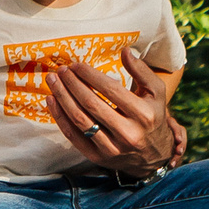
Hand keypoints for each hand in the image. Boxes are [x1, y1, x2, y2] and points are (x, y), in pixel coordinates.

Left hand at [46, 48, 175, 177]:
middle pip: (91, 104)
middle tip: (61, 71)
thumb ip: (142, 71)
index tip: (76, 65)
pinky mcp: (98, 157)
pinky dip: (60, 118)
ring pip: (80, 120)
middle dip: (72, 85)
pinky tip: (52, 101)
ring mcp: (112, 148)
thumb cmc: (152, 116)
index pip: (111, 90)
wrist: (153, 155)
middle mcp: (129, 133)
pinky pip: (73, 136)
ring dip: (62, 98)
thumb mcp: (156, 93)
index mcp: (144, 114)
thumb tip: (125, 51)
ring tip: (53, 82)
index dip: (90, 76)